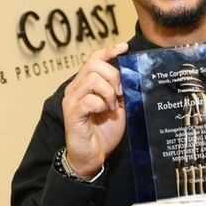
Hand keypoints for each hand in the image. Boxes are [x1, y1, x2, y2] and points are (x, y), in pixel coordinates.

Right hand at [62, 42, 128, 178]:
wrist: (92, 157)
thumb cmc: (103, 132)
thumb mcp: (118, 107)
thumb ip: (121, 91)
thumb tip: (133, 77)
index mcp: (85, 84)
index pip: (94, 59)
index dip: (108, 51)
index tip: (124, 48)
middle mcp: (75, 89)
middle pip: (93, 65)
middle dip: (113, 76)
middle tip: (120, 94)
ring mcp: (72, 100)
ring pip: (92, 79)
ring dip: (108, 92)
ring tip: (112, 107)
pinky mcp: (72, 113)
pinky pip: (88, 99)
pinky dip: (100, 104)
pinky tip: (104, 112)